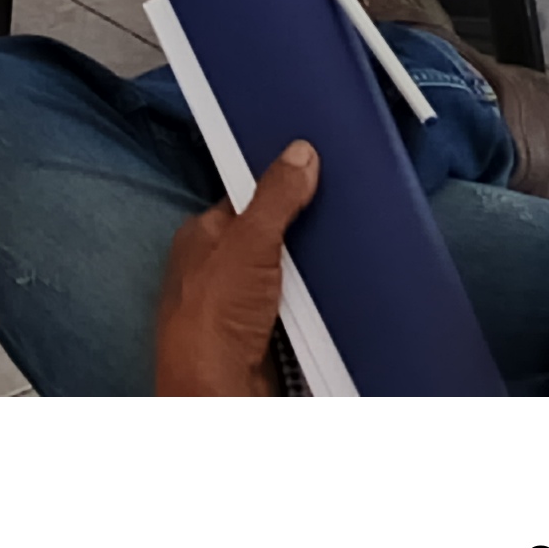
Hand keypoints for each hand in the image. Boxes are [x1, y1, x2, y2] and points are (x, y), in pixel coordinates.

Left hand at [152, 142, 316, 393]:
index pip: (247, 196)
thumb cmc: (210, 321)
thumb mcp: (247, 244)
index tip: (314, 168)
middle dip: (303, 232)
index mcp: (204, 236)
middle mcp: (221, 268)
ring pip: (291, 273)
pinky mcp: (267, 334)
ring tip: (344, 255)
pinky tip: (336, 298)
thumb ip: (274, 199)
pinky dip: (320, 305)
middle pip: (274, 235)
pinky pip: (303, 308)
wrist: (220, 392)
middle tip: (339, 216)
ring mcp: (245, 303)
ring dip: (314, 272)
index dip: (279, 183)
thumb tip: (298, 154)